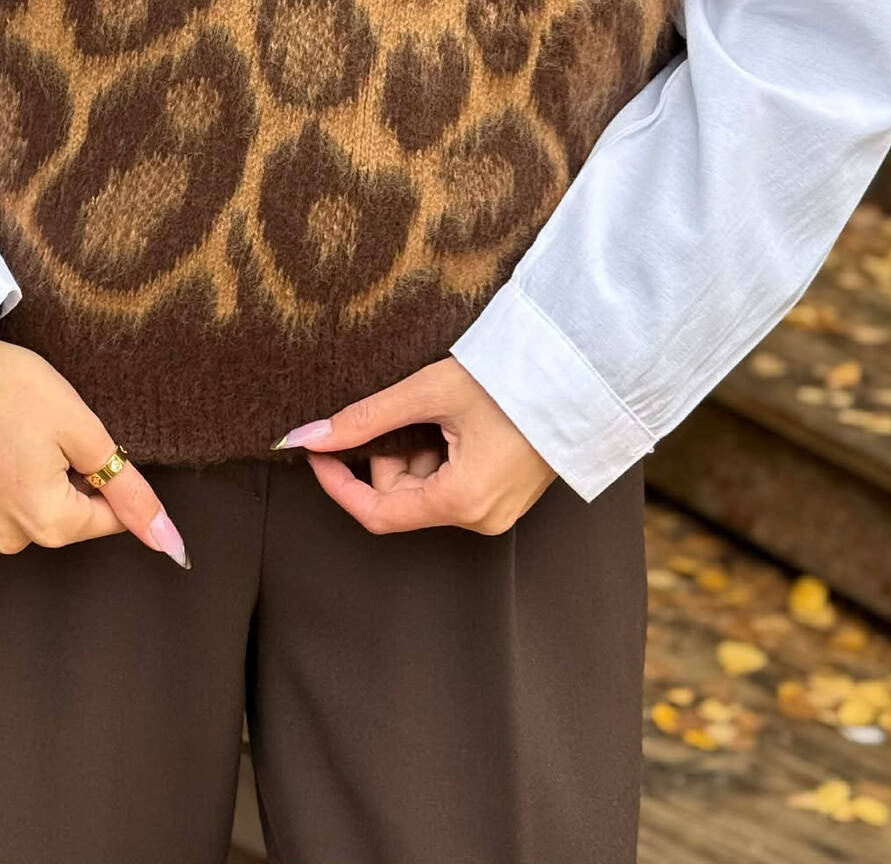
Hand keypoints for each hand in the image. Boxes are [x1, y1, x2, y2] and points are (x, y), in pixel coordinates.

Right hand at [0, 332, 189, 564]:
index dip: (112, 473)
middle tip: (53, 427)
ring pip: (40, 503)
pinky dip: (15, 469)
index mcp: (46, 525)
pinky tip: (3, 434)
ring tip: (24, 428)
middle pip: (74, 514)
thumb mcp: (82, 431)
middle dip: (76, 473)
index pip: (111, 519)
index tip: (90, 438)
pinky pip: (7, 495)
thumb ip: (128, 490)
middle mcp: (9, 538)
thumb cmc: (9, 390)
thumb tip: (168, 540)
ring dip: (46, 471)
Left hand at [275, 357, 556, 535]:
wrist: (579, 372)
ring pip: (426, 490)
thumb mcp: (430, 391)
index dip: (339, 484)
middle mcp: (480, 518)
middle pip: (403, 499)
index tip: (318, 452)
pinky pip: (452, 486)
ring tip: (443, 409)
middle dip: (390, 455)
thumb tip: (310, 436)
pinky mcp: (507, 497)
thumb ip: (366, 417)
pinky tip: (458, 421)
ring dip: (417, 452)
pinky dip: (440, 455)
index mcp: (461, 501)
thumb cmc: (510, 380)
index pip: (377, 514)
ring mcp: (497, 511)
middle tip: (407, 409)